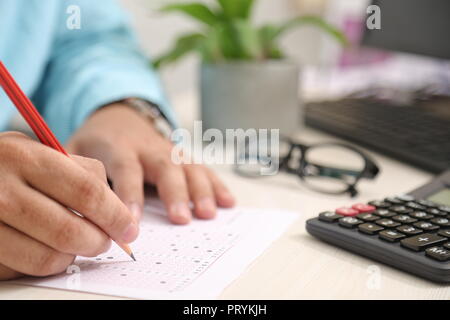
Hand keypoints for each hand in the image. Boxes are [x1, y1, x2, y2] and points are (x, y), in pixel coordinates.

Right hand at [0, 132, 138, 279]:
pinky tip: (48, 246)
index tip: (129, 229)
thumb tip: (120, 211)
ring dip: (74, 255)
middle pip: (70, 231)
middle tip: (105, 241)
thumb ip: (84, 172)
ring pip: (49, 257)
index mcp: (28, 158)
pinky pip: (26, 268)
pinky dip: (46, 262)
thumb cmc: (14, 162)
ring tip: (78, 243)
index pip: (87, 193)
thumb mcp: (45, 151)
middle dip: (99, 242)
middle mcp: (3, 191)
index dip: (115, 216)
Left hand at [66, 103, 234, 224]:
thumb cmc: (98, 140)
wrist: (120, 115)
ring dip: (201, 190)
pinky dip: (216, 184)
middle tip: (181, 219)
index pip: (125, 169)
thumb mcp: (75, 148)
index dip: (129, 195)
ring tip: (209, 214)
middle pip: (165, 166)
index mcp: (118, 145)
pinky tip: (228, 201)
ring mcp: (170, 150)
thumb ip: (76, 170)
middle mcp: (148, 146)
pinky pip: (203, 168)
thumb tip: (74, 205)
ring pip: (189, 166)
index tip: (133, 221)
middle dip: (175, 193)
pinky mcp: (183, 155)